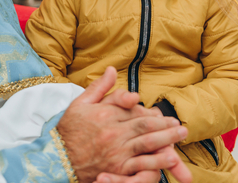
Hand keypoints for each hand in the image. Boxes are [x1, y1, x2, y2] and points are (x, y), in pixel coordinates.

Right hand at [57, 67, 191, 182]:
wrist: (55, 158)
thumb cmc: (68, 130)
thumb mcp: (80, 103)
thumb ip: (100, 87)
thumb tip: (112, 69)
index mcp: (105, 113)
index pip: (135, 110)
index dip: (151, 112)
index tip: (162, 114)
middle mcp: (113, 131)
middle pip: (146, 125)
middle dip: (166, 125)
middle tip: (180, 125)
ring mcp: (116, 151)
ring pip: (148, 142)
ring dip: (168, 139)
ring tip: (181, 136)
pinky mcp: (117, 168)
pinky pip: (141, 164)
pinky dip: (157, 160)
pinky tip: (170, 157)